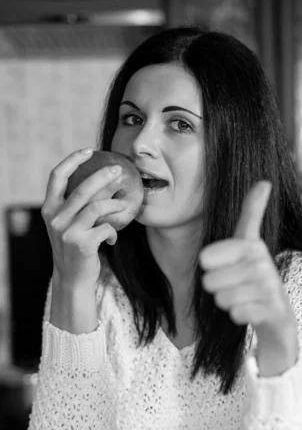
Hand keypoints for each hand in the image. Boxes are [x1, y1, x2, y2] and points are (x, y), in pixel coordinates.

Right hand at [41, 148, 125, 288]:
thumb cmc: (75, 248)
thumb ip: (75, 206)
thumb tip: (103, 180)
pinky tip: (113, 238)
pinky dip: (114, 232)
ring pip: (98, 206)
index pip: (57, 176)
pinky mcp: (82, 243)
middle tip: (118, 170)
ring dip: (116, 204)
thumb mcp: (68, 225)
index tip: (89, 151)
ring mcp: (67, 231)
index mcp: (49, 209)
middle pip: (82, 188)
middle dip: (103, 175)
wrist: (72, 279)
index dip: (73, 159)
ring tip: (125, 205)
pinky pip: (106, 228)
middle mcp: (55, 218)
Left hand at [199, 180, 298, 375]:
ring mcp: (271, 288)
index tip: (226, 266)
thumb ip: (252, 214)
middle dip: (217, 288)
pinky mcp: (274, 310)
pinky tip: (251, 311)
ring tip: (244, 298)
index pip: (206, 257)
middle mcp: (264, 264)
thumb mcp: (250, 244)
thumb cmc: (255, 278)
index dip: (210, 266)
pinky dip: (239, 316)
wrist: (278, 316)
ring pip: (222, 298)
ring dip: (228, 303)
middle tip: (235, 287)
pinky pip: (237, 314)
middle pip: (210, 281)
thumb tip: (265, 181)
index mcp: (252, 246)